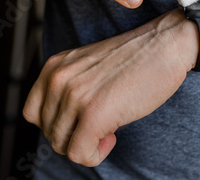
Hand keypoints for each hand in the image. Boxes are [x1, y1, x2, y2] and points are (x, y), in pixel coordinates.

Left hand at [22, 10, 198, 165]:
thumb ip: (71, 87)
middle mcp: (58, 80)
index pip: (33, 113)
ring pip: (62, 145)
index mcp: (55, 67)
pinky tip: (113, 136)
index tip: (84, 119)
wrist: (166, 45)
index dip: (59, 124)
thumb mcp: (90, 66)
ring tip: (110, 127)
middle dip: (75, 135)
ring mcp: (75, 96)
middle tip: (103, 124)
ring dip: (87, 145)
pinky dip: (95, 154)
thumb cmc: (137, 57)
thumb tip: (65, 127)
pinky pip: (80, 154)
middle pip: (49, 132)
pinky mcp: (94, 114)